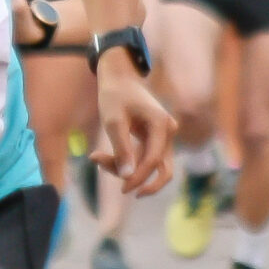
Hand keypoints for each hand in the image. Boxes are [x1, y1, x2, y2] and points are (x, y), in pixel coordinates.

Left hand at [93, 64, 174, 196]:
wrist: (119, 79)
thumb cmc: (115, 97)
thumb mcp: (113, 122)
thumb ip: (121, 149)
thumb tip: (128, 177)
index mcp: (162, 124)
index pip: (154, 160)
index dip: (138, 177)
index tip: (122, 188)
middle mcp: (169, 132)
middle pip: (161, 168)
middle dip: (140, 179)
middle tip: (120, 188)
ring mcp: (164, 137)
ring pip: (152, 166)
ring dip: (129, 171)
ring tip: (99, 160)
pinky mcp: (155, 141)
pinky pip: (144, 159)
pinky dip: (127, 162)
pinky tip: (101, 158)